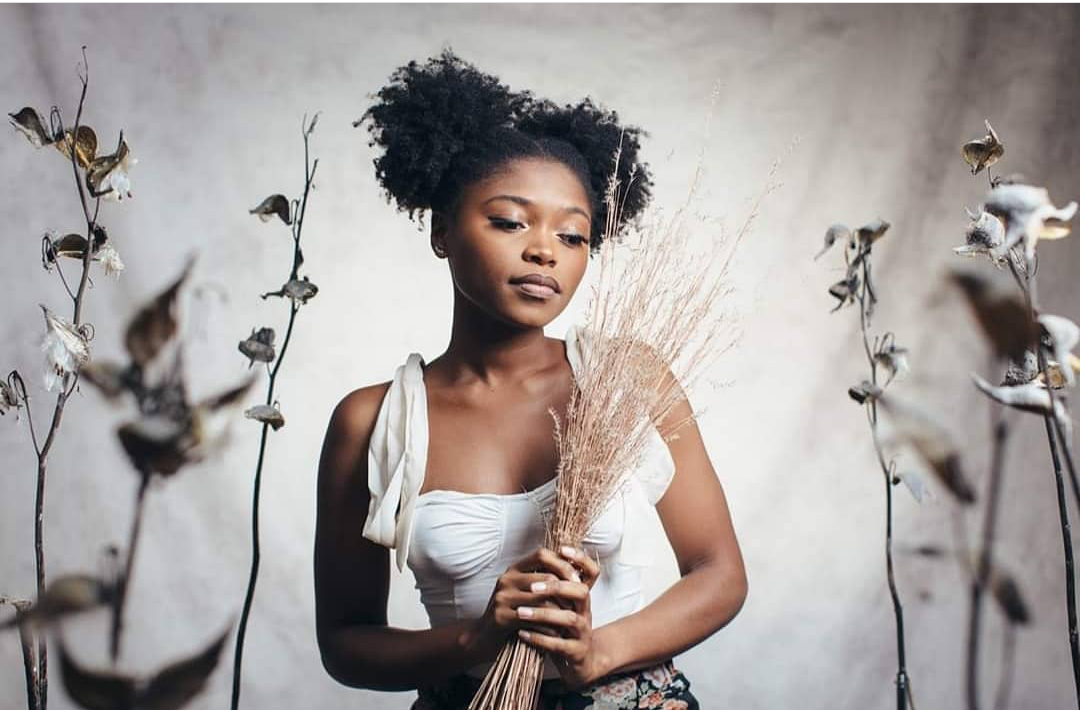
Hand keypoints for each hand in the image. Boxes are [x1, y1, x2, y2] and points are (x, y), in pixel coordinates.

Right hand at [459, 546, 596, 663]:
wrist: (484, 636)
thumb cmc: (513, 613)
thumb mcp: (526, 592)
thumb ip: (544, 581)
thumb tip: (575, 572)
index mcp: (515, 569)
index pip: (542, 554)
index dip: (562, 564)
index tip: (577, 579)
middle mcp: (507, 578)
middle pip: (546, 578)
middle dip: (566, 592)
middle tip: (578, 604)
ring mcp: (502, 597)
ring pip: (541, 599)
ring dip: (560, 611)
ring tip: (570, 619)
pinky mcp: (500, 616)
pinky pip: (532, 619)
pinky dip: (547, 627)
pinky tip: (556, 633)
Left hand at [516, 545, 602, 689]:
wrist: (578, 663)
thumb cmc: (563, 628)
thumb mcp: (561, 605)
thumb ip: (554, 585)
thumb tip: (538, 555)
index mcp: (581, 597)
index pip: (592, 572)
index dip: (581, 559)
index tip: (561, 550)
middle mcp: (586, 612)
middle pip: (581, 592)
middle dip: (557, 588)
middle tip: (532, 588)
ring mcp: (583, 633)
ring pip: (570, 619)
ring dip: (543, 614)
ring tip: (520, 613)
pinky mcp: (576, 652)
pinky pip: (560, 645)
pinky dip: (540, 639)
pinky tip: (522, 634)